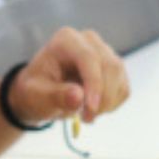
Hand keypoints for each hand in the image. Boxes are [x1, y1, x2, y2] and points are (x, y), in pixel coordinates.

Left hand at [5, 27, 130, 125]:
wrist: (41, 93)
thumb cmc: (36, 91)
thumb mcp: (37, 96)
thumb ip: (55, 96)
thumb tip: (78, 97)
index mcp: (66, 40)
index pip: (88, 57)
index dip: (94, 84)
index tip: (91, 110)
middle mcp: (89, 40)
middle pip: (109, 66)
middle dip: (102, 97)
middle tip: (86, 119)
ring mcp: (104, 52)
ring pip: (119, 76)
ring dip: (107, 102)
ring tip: (86, 115)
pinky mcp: (114, 69)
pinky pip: (123, 88)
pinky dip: (112, 104)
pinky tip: (94, 109)